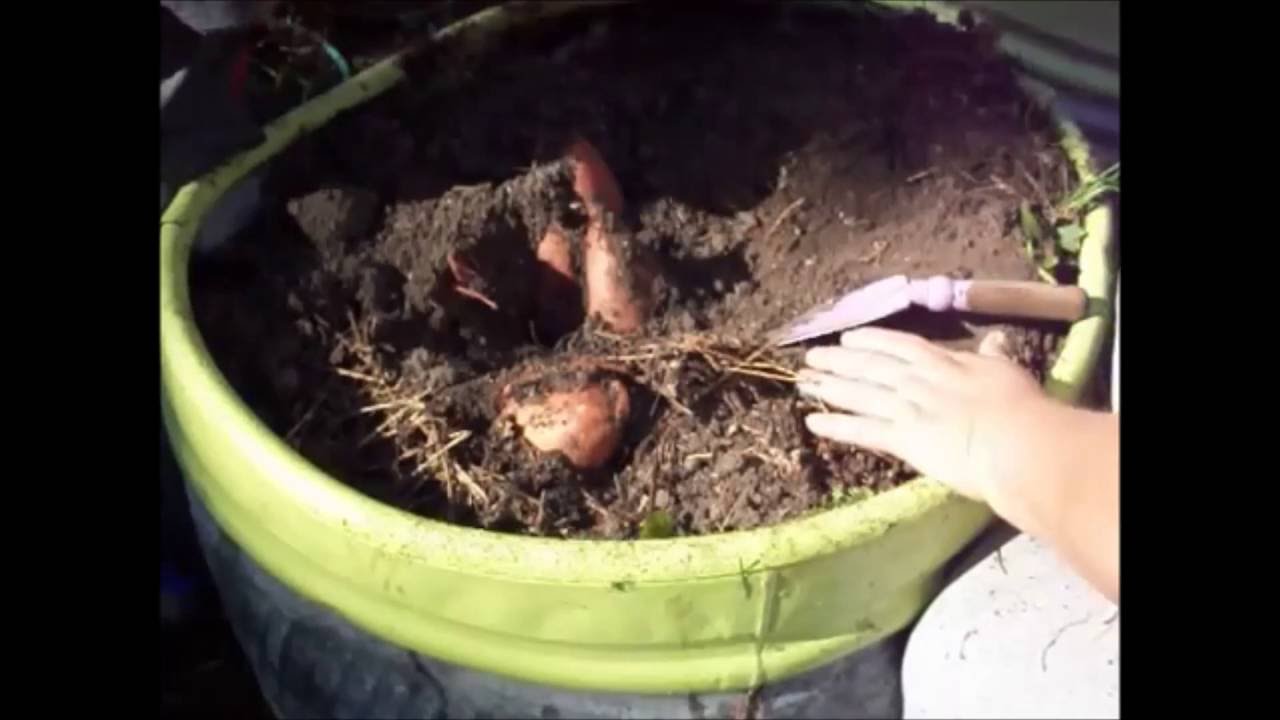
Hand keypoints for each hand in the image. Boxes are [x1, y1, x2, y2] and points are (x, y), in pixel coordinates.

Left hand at [797, 327, 1048, 503]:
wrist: (1016, 442)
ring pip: (859, 392)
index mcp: (943, 361)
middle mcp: (918, 380)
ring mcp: (906, 407)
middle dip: (839, 360)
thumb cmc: (1020, 408)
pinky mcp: (901, 438)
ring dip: (829, 386)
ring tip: (803, 381)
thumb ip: (994, 355)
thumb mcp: (1006, 371)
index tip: (849, 337)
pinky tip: (812, 421)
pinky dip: (834, 424)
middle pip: (870, 366)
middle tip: (812, 357)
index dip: (872, 340)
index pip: (900, 346)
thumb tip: (997, 338)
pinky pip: (860, 429)